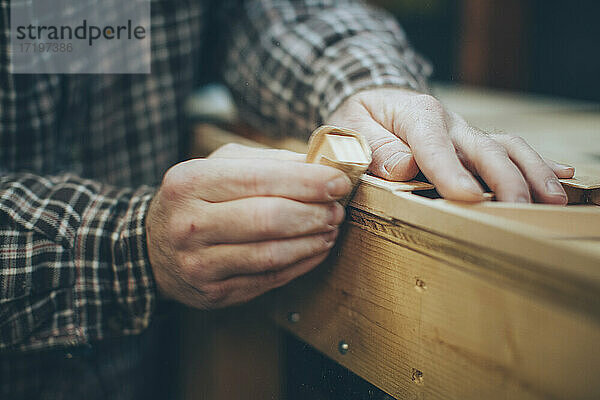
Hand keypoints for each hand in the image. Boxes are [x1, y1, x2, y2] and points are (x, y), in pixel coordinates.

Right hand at [146, 144, 350, 308]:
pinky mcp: (214, 293)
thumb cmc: (195, 199)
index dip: (307, 181)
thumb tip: (319, 167)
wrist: (153, 248)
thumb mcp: (219, 166)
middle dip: (314, 213)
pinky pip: (269, 279)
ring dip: (312, 241)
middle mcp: (189, 224)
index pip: (259, 179)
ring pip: (272, 254)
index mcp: (190, 182)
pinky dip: (302, 263)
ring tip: (330, 228)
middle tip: (337, 208)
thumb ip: (267, 162)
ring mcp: (199, 263)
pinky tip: (316, 249)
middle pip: (269, 219)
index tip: (338, 182)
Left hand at [326, 88, 574, 203]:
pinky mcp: (473, 144)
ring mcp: (465, 134)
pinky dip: (536, 163)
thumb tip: (402, 168)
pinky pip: (509, 150)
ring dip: (531, 172)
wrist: (374, 101)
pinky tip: (561, 176)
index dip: (450, 172)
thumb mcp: (351, 128)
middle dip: (504, 178)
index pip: (434, 145)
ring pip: (506, 147)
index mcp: (416, 115)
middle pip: (482, 148)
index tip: (466, 196)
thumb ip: (373, 146)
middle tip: (518, 208)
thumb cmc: (360, 119)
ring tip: (552, 198)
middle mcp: (449, 122)